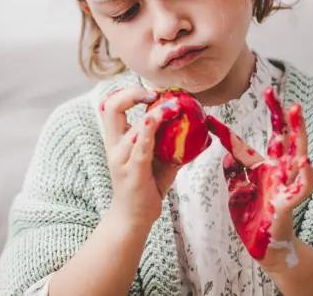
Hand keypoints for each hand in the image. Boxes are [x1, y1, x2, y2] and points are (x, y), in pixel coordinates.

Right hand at [99, 87, 181, 229]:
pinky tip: (156, 119)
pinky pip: (139, 148)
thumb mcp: (160, 160)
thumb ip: (174, 143)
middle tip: (153, 93)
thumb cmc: (146, 187)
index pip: (112, 105)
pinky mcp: (133, 173)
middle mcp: (115, 146)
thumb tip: (202, 131)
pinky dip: (147, 131)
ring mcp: (122, 160)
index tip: (151, 92)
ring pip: (131, 128)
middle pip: (111, 108)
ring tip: (173, 106)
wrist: (132, 219)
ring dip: (154, 114)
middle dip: (131, 94)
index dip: (128, 92)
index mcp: (117, 139)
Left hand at [206, 86, 312, 270]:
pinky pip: (301, 188)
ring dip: (297, 133)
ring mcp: (284, 185)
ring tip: (296, 111)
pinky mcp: (288, 202)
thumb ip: (233, 171)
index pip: (243, 146)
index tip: (209, 119)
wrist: (263, 247)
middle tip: (274, 92)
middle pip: (280, 138)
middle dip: (279, 115)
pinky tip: (306, 162)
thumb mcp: (236, 190)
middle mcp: (275, 171)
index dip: (227, 133)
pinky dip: (306, 175)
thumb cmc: (253, 217)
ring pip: (295, 154)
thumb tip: (228, 153)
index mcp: (261, 169)